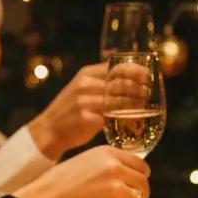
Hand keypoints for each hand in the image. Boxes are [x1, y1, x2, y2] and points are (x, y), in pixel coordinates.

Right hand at [13, 145, 150, 197]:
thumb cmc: (58, 185)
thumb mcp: (83, 162)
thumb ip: (106, 165)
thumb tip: (124, 174)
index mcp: (108, 154)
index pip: (140, 164)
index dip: (142, 175)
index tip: (138, 183)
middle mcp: (115, 169)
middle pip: (143, 182)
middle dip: (141, 194)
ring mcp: (117, 189)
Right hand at [27, 63, 147, 159]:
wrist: (49, 130)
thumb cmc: (71, 111)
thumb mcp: (82, 89)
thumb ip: (100, 82)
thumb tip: (126, 76)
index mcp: (86, 75)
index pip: (116, 67)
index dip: (135, 71)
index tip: (147, 75)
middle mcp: (85, 85)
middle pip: (120, 83)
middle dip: (138, 88)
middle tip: (148, 93)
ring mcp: (85, 102)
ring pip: (118, 101)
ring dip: (135, 104)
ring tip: (144, 108)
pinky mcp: (86, 118)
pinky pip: (112, 118)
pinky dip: (125, 120)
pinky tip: (133, 123)